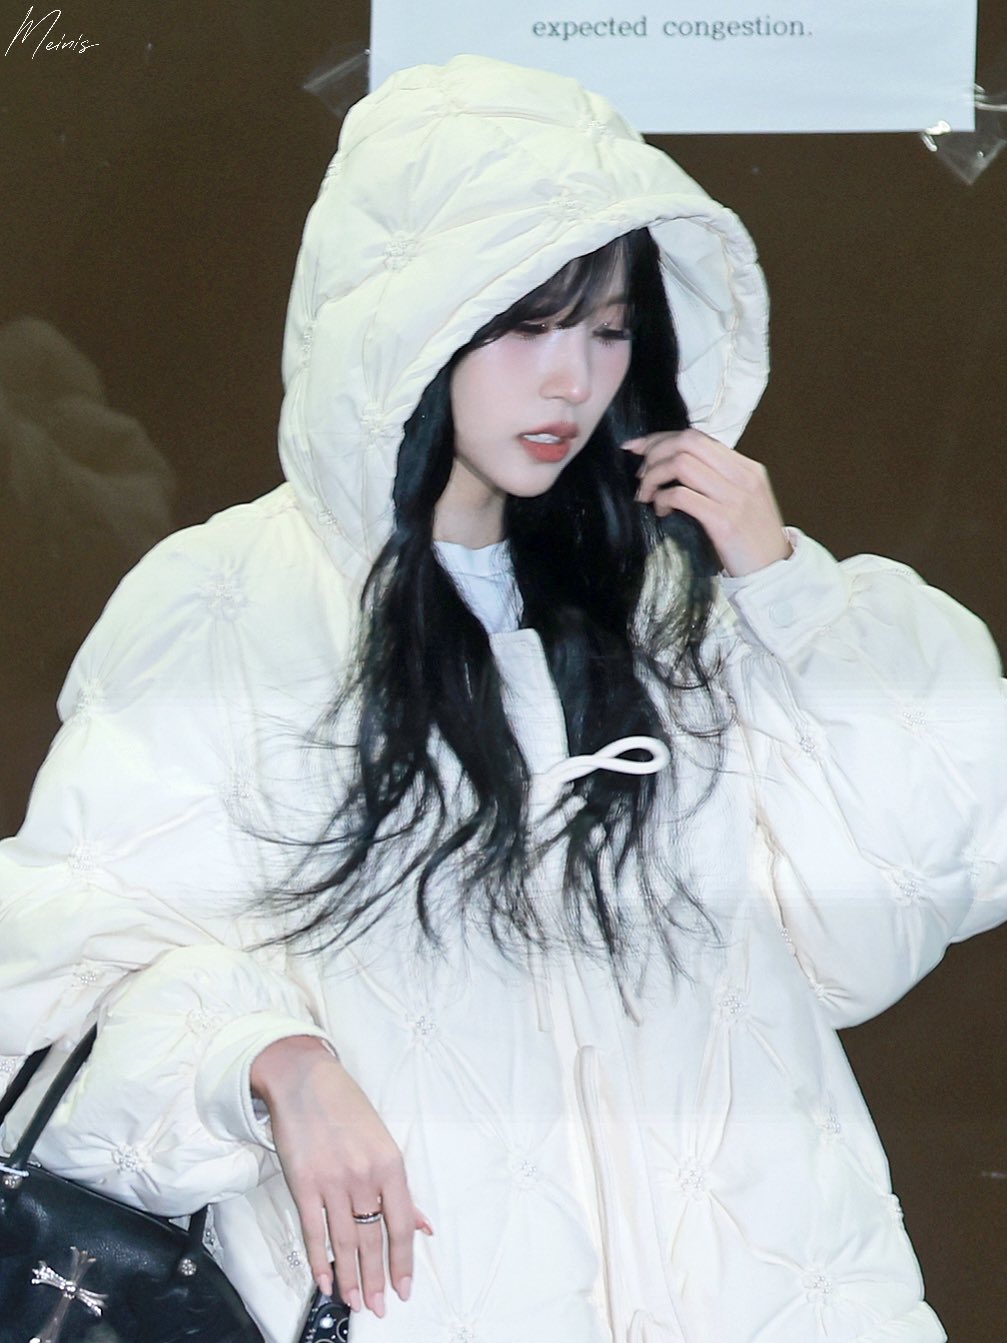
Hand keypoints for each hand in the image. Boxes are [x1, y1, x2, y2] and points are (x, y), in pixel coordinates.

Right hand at [250, 1036, 431, 1315]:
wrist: (305, 1080)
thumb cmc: (346, 1107)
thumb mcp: (382, 1141)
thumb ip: (400, 1188)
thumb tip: (423, 1225)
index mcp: (390, 1164)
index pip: (402, 1225)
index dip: (403, 1262)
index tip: (404, 1289)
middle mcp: (364, 1176)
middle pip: (374, 1239)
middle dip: (377, 1279)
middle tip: (379, 1308)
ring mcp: (332, 1182)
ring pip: (345, 1242)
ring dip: (350, 1277)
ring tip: (355, 1303)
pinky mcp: (303, 1184)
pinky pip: (313, 1231)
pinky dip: (319, 1260)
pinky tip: (325, 1281)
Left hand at [622, 429, 790, 576]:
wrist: (775, 573)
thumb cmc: (752, 542)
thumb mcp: (743, 501)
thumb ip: (717, 480)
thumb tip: (674, 468)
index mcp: (747, 469)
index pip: (698, 437)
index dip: (663, 439)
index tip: (640, 448)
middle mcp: (743, 477)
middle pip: (688, 442)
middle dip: (654, 452)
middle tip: (641, 474)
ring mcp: (735, 499)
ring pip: (682, 464)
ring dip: (654, 476)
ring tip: (647, 494)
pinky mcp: (724, 522)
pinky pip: (682, 496)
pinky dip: (663, 499)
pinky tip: (661, 511)